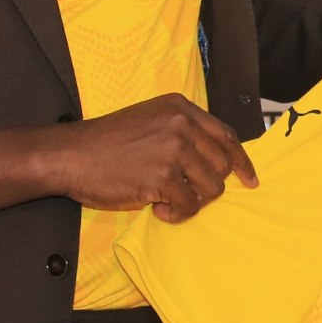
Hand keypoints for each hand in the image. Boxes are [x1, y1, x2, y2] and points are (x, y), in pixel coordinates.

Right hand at [48, 94, 256, 221]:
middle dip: (209, 186)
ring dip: (193, 202)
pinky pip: (189, 206)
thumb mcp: (149, 120)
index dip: (242, 161)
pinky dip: (177, 214)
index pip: (226, 136)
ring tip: (168, 200)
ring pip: (210, 188)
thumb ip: (182, 132)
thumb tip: (215, 160)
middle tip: (185, 194)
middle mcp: (181, 124)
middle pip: (222, 165)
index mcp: (180, 108)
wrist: (71, 155)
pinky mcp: (162, 177)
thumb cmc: (106, 143)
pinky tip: (158, 210)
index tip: (250, 179)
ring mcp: (173, 150)